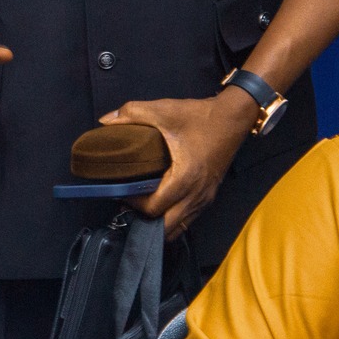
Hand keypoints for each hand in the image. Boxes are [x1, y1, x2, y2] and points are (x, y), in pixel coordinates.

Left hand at [99, 89, 259, 238]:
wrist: (233, 118)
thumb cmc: (200, 117)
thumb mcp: (164, 110)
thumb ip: (132, 113)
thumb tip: (105, 122)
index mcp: (185, 177)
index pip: (154, 208)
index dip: (133, 204)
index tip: (122, 191)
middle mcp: (196, 194)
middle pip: (167, 227)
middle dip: (145, 221)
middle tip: (129, 204)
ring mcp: (205, 199)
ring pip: (179, 227)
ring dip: (159, 224)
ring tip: (142, 208)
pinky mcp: (209, 197)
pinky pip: (188, 220)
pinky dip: (172, 220)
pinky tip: (160, 207)